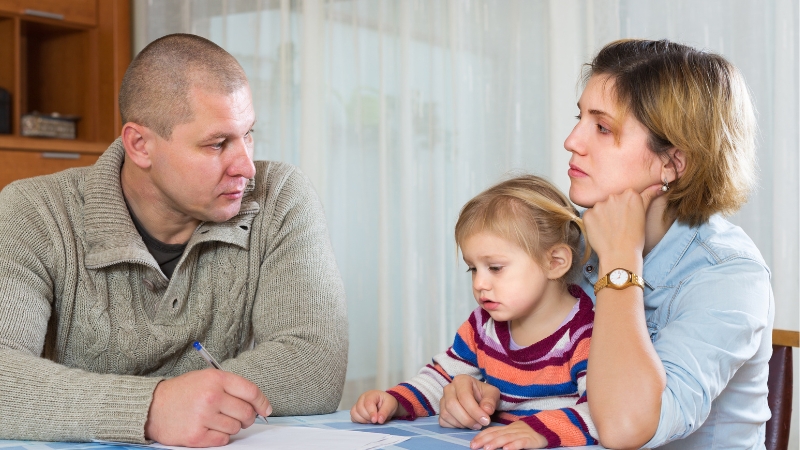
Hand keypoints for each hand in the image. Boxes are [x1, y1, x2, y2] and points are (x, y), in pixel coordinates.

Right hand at [145, 368, 271, 446]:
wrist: (151, 407)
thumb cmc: (181, 392)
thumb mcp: (206, 378)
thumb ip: (231, 387)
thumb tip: (257, 404)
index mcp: (216, 379)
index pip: (251, 391)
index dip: (262, 402)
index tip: (265, 409)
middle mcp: (211, 396)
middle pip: (246, 412)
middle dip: (248, 418)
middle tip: (240, 417)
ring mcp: (203, 416)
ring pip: (235, 428)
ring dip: (231, 427)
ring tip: (217, 420)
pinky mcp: (196, 435)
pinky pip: (223, 440)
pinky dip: (220, 436)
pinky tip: (209, 429)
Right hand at [350, 390, 398, 423]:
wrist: (386, 405)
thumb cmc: (388, 403)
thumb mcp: (391, 405)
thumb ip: (385, 412)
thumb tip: (379, 420)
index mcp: (371, 394)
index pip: (368, 403)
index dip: (371, 413)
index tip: (375, 420)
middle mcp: (362, 398)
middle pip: (360, 408)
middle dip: (368, 417)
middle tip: (376, 420)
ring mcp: (358, 404)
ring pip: (354, 413)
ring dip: (363, 420)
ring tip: (371, 420)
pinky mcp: (356, 411)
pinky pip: (353, 417)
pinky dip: (359, 421)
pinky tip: (367, 421)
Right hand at [439, 375, 498, 429]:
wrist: (478, 398)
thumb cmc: (484, 395)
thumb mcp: (492, 394)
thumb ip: (490, 401)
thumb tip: (487, 410)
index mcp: (461, 380)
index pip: (464, 397)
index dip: (474, 411)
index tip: (485, 420)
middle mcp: (449, 388)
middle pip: (452, 405)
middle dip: (467, 419)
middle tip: (480, 425)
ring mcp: (442, 399)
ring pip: (446, 414)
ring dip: (462, 424)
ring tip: (475, 425)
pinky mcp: (440, 411)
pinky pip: (443, 421)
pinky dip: (455, 426)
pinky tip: (465, 425)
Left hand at [470, 421, 547, 449]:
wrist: (549, 428)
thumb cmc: (529, 433)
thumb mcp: (514, 432)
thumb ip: (502, 435)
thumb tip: (487, 442)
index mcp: (508, 428)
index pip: (492, 431)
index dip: (481, 436)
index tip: (472, 443)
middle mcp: (513, 429)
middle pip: (497, 434)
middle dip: (484, 440)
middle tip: (474, 446)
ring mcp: (522, 434)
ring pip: (507, 438)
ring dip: (496, 443)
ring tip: (487, 448)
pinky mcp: (531, 440)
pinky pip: (522, 443)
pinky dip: (514, 445)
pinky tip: (507, 449)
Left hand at [582, 183, 662, 266]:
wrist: (620, 254)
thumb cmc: (634, 238)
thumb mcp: (644, 214)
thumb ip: (648, 196)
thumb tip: (658, 186)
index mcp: (630, 194)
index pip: (625, 195)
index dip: (625, 207)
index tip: (627, 217)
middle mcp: (614, 196)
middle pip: (612, 200)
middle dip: (614, 210)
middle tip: (619, 225)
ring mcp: (599, 205)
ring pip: (600, 207)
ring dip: (603, 216)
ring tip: (610, 230)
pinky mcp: (588, 214)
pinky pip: (589, 215)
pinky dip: (593, 222)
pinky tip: (600, 232)